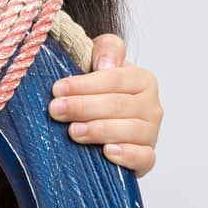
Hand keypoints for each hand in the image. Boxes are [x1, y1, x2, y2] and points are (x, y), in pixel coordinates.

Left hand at [48, 33, 162, 176]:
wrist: (104, 122)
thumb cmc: (100, 92)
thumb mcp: (100, 62)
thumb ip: (107, 50)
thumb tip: (105, 65)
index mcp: (143, 80)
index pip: (116, 79)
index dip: (86, 84)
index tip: (58, 89)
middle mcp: (151, 106)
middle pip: (119, 105)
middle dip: (84, 107)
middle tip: (56, 110)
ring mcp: (151, 133)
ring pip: (129, 131)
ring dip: (99, 130)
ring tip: (73, 131)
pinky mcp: (147, 157)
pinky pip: (144, 157)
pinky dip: (127, 155)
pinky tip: (108, 152)